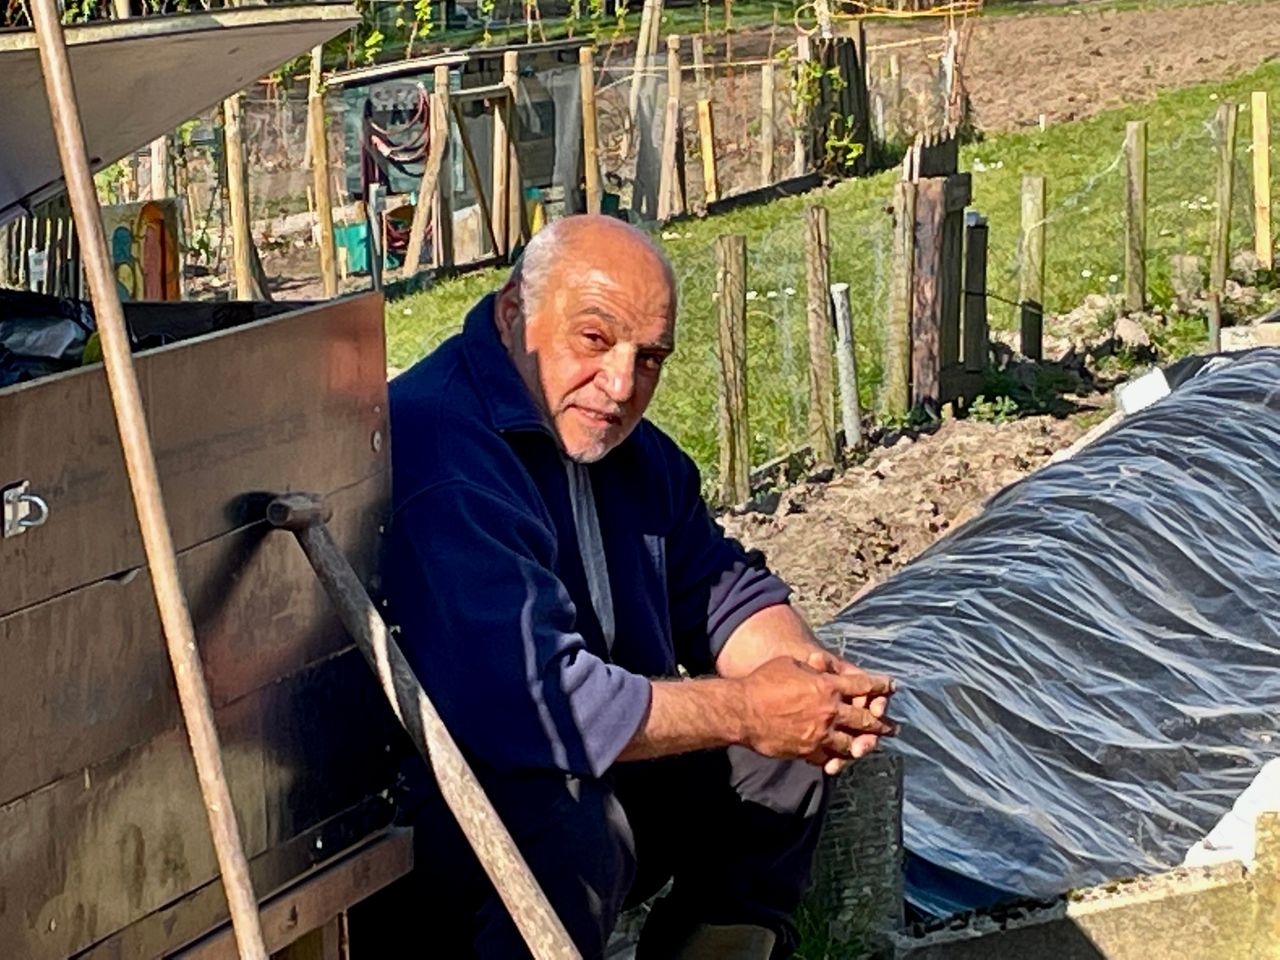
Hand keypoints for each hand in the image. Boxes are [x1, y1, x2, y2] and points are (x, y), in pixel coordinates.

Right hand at [736, 657, 894, 765]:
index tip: (892, 687)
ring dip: (864, 745)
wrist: (743, 711)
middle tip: (894, 728)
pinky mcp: (808, 751)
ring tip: (872, 747)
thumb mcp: (790, 664)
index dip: (880, 686)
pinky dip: (836, 757)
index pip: (862, 686)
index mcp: (827, 686)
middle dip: (882, 724)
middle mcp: (829, 711)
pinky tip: (840, 758)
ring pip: (851, 743)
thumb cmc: (763, 682)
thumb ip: (812, 667)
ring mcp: (820, 734)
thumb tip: (820, 666)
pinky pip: (828, 757)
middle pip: (865, 720)